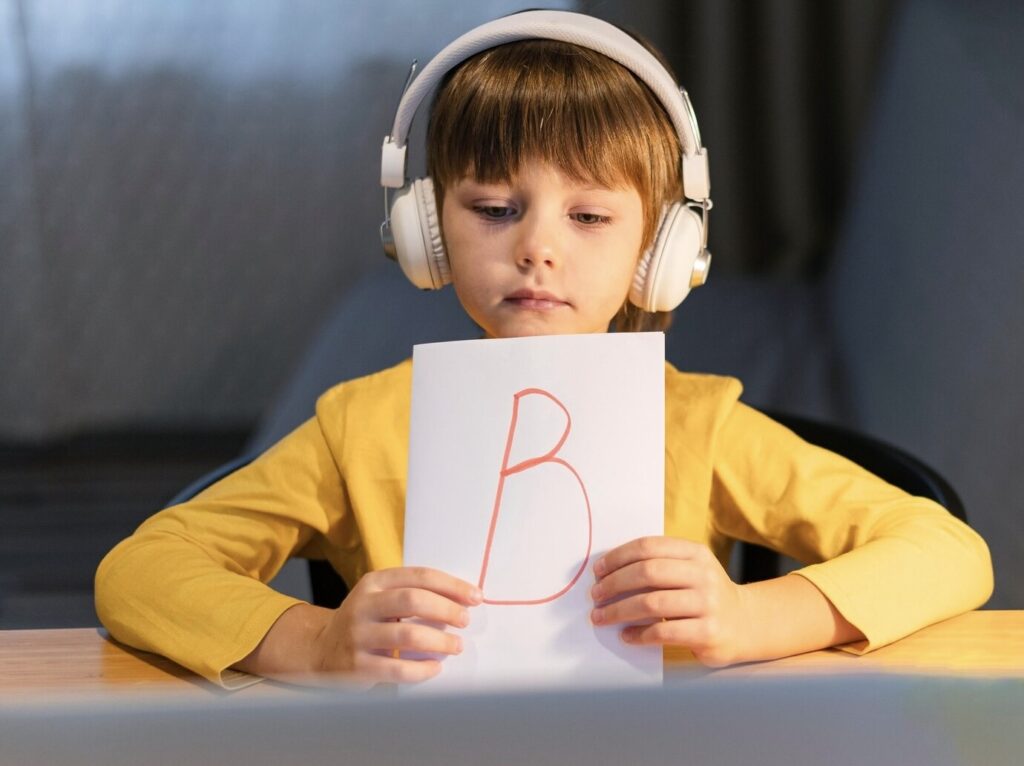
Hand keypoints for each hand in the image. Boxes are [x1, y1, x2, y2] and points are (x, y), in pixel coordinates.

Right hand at [308, 566, 481, 684]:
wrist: (321, 649)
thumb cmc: (365, 621)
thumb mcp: (380, 597)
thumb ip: (412, 593)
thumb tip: (462, 600)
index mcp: (374, 582)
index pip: (419, 576)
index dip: (451, 586)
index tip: (475, 597)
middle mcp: (363, 605)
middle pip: (413, 600)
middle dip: (446, 610)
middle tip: (465, 620)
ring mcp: (358, 635)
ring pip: (408, 635)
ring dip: (440, 642)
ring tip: (456, 646)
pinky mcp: (357, 666)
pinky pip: (398, 669)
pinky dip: (422, 670)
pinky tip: (435, 668)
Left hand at [589, 536, 748, 666]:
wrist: (746, 624)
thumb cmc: (704, 595)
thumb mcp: (690, 569)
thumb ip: (659, 564)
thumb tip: (608, 571)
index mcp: (696, 553)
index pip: (649, 547)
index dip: (618, 557)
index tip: (598, 570)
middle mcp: (704, 575)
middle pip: (648, 573)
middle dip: (614, 584)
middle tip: (595, 595)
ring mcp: (708, 604)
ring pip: (652, 603)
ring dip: (619, 611)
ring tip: (601, 617)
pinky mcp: (708, 633)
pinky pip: (663, 632)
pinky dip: (638, 635)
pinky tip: (626, 636)